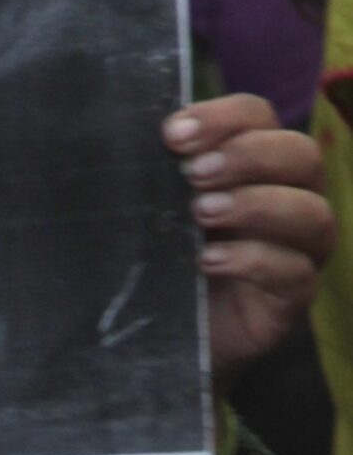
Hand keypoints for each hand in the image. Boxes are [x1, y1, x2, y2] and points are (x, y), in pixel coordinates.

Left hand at [166, 95, 334, 393]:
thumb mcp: (162, 213)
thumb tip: (144, 139)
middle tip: (192, 173)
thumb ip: (162, 176)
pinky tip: (208, 261)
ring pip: (310, 213)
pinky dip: (252, 261)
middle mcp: (293, 198)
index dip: (222, 118)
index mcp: (260, 165)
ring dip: (255, 204)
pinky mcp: (294, 297)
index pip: (260, 118)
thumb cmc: (168, 263)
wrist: (170, 337)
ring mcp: (301, 250)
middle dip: (246, 156)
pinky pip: (294, 272)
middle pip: (301, 155)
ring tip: (201, 212)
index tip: (172, 135)